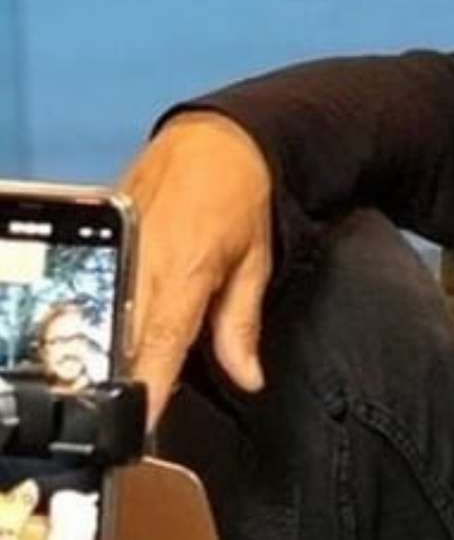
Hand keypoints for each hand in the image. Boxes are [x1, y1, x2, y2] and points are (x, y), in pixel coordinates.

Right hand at [118, 111, 273, 426]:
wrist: (216, 137)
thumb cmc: (242, 198)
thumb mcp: (256, 262)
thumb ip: (242, 325)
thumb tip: (248, 379)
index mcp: (183, 273)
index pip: (156, 346)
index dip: (146, 389)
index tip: (137, 423)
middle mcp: (141, 261)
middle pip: (118, 336)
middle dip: (120, 375)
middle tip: (125, 407)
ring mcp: (114, 245)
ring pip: (98, 311)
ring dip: (105, 344)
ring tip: (112, 374)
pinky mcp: (99, 232)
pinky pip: (91, 281)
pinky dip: (96, 308)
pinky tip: (99, 328)